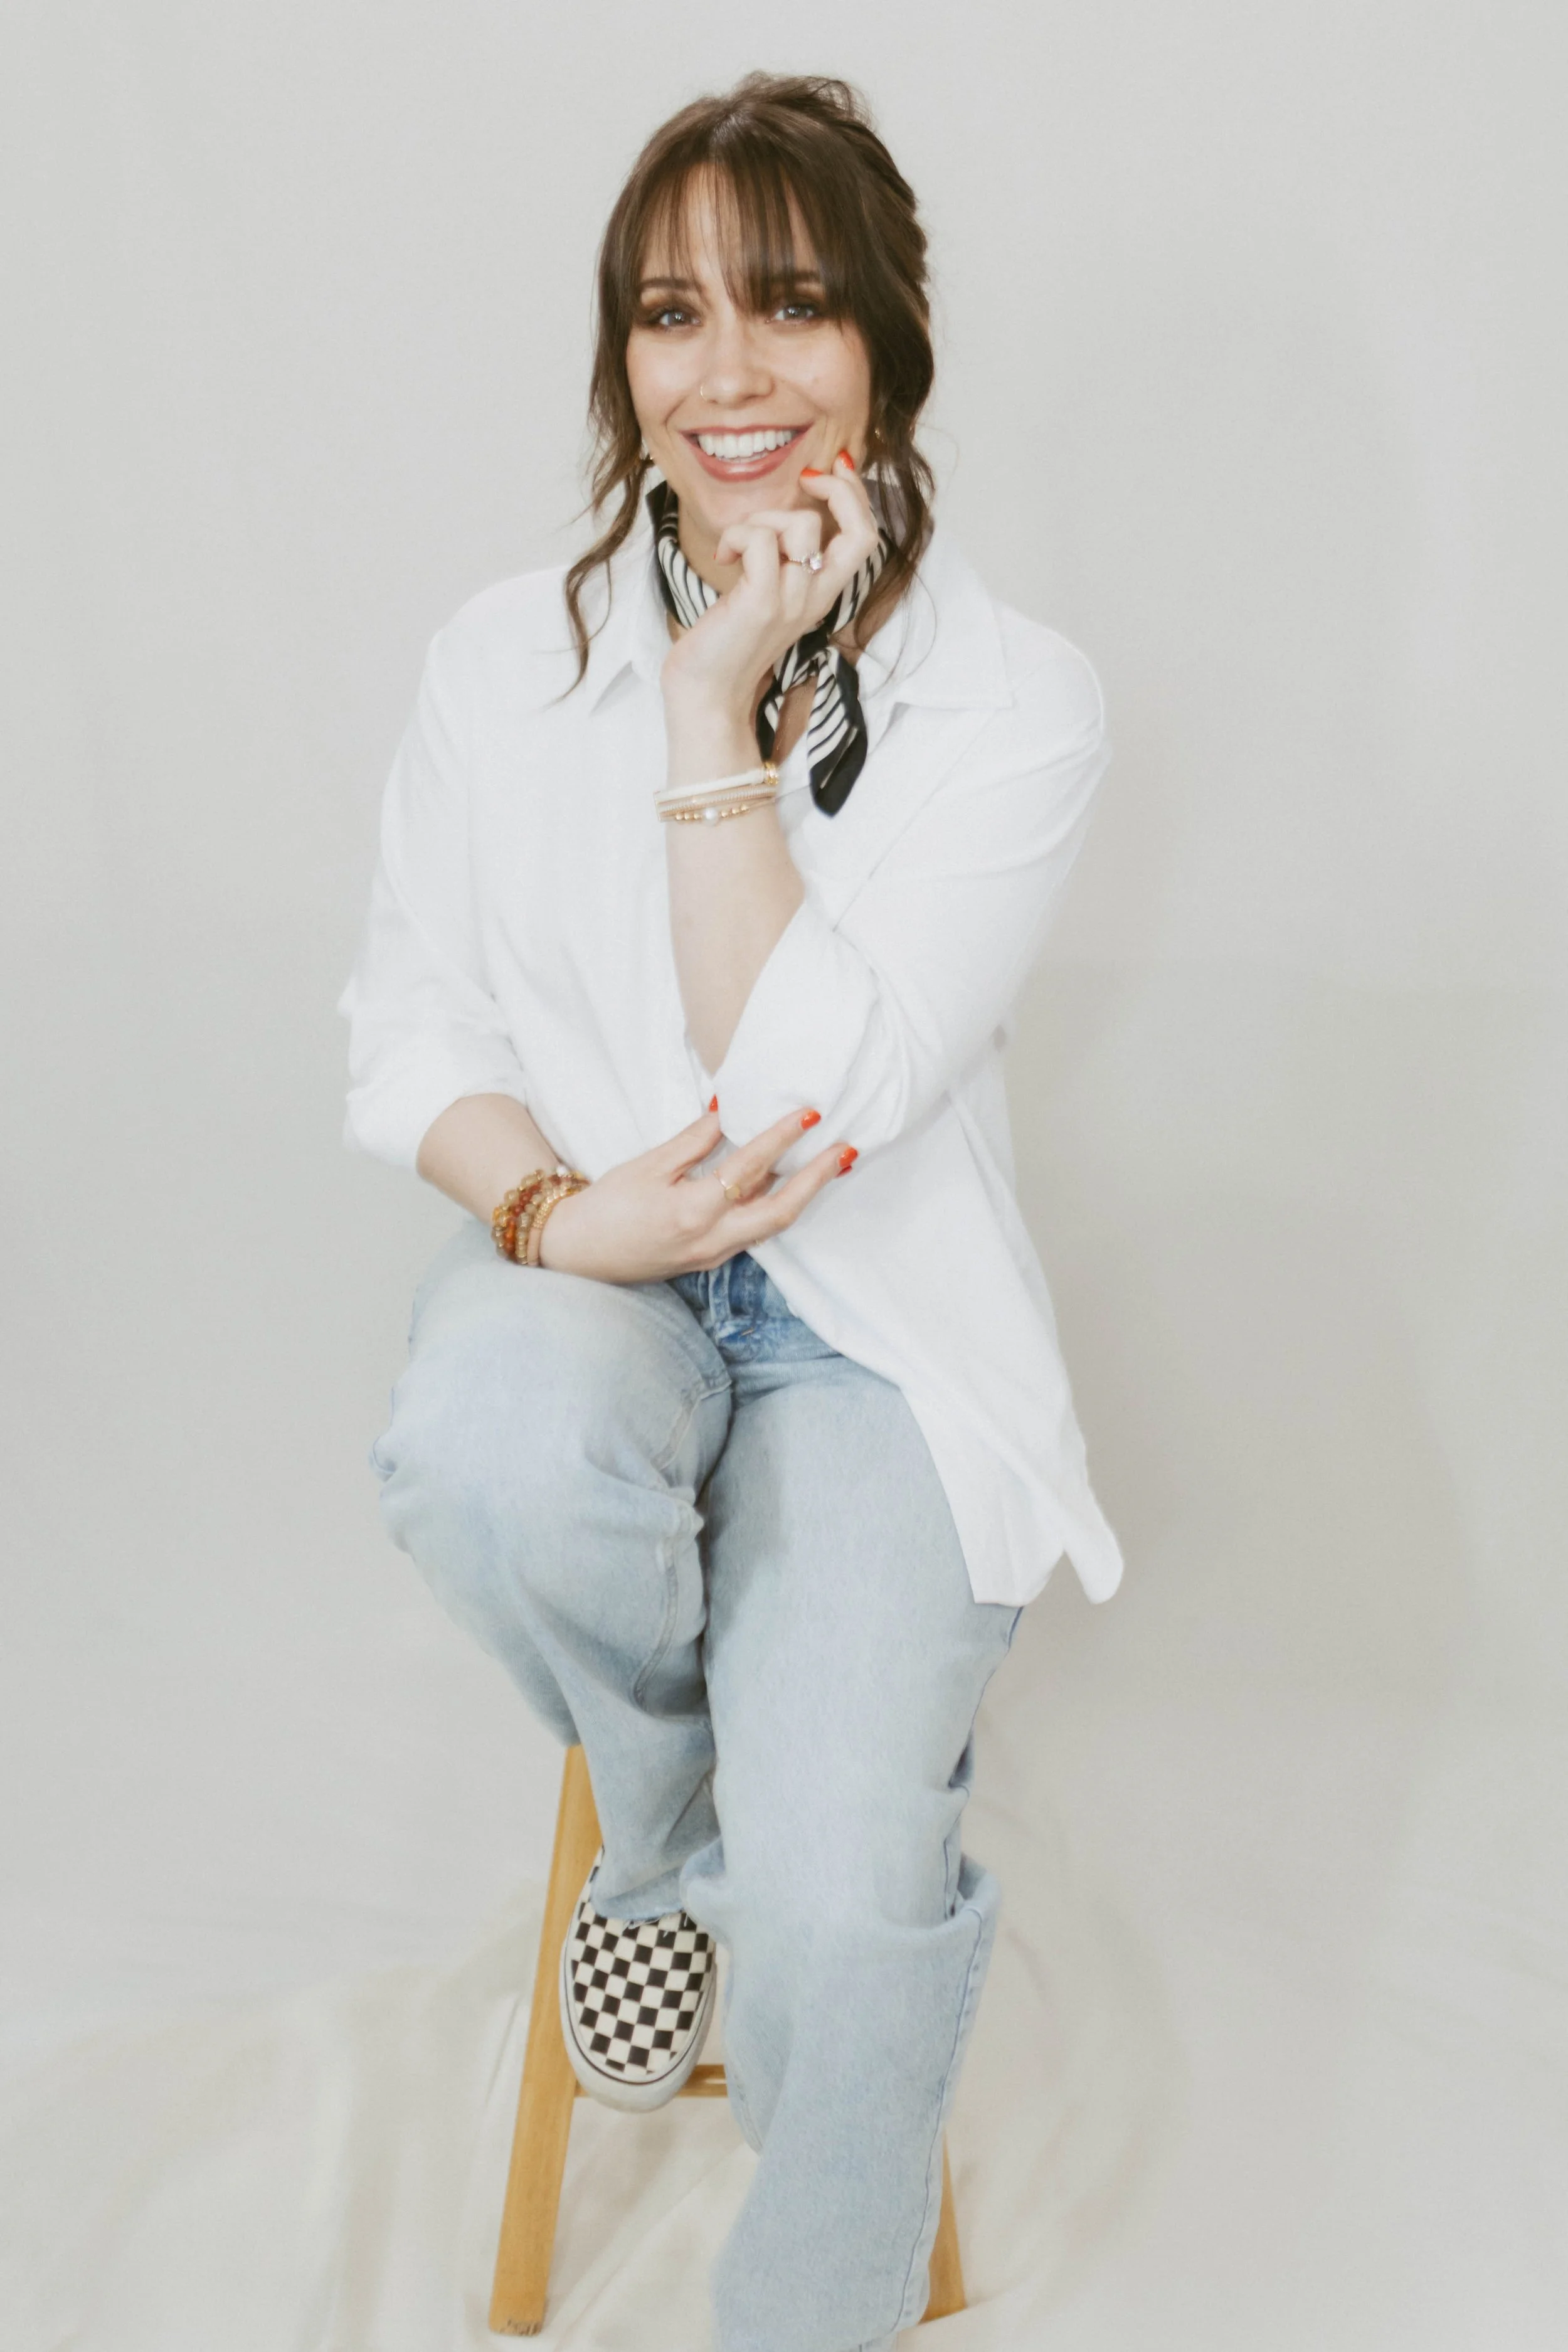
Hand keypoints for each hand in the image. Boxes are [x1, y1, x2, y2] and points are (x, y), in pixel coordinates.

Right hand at [536, 1105, 855, 1282]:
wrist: (577, 1255)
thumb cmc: (606, 1206)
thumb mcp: (646, 1166)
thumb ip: (693, 1141)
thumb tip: (727, 1110)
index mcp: (691, 1211)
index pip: (748, 1169)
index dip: (781, 1139)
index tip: (809, 1114)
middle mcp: (711, 1239)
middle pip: (780, 1212)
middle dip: (817, 1181)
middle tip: (846, 1151)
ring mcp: (713, 1255)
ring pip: (771, 1226)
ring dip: (803, 1196)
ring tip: (830, 1166)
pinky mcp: (710, 1260)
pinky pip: (753, 1232)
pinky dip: (774, 1206)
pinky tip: (786, 1185)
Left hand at [660, 453, 879, 745]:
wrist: (706, 696)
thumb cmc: (725, 643)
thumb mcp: (764, 592)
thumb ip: (780, 558)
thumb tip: (782, 508)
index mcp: (821, 594)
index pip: (865, 538)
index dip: (856, 495)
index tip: (829, 470)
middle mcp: (815, 598)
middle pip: (859, 531)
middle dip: (837, 489)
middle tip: (804, 479)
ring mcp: (792, 601)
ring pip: (799, 525)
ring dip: (762, 518)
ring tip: (737, 545)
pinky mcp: (761, 603)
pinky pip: (760, 540)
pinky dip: (737, 536)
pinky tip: (723, 557)